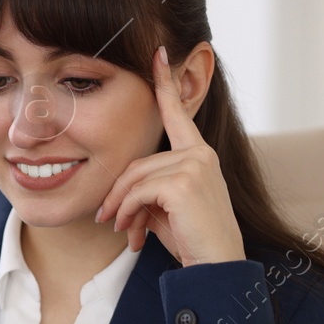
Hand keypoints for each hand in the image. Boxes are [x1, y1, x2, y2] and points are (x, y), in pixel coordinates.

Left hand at [95, 45, 245, 266]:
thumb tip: (115, 199)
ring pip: (134, 177)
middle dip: (117, 193)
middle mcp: (200, 153)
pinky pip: (138, 191)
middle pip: (138, 161)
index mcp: (199, 154)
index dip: (166, 84)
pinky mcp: (185, 180)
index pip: (178, 114)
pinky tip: (131, 234)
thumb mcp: (165, 209)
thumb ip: (146, 190)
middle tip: (107, 220)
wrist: (216, 268)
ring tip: (119, 230)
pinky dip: (128, 213)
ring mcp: (195, 164)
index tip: (157, 55)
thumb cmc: (192, 241)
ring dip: (119, 207)